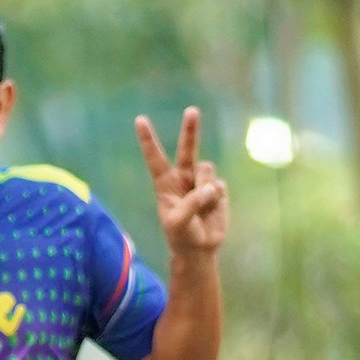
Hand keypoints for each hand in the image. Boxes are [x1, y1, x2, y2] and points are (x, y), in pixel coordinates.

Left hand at [134, 106, 228, 256]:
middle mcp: (182, 177)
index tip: (140, 120)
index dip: (148, 140)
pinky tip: (211, 209)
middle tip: (191, 110)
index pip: (155, 158)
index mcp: (165, 183)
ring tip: (202, 206)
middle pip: (187, 148)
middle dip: (190, 129)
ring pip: (207, 170)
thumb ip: (192, 203)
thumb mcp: (178, 222)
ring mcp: (200, 181)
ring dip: (205, 187)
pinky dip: (216, 199)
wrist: (200, 248)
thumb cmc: (181, 236)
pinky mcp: (217, 189)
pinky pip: (219, 185)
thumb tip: (211, 187)